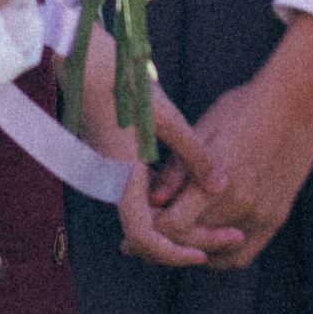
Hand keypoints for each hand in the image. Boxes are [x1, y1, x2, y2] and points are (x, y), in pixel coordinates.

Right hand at [82, 32, 238, 265]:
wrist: (81, 58)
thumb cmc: (120, 82)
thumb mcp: (165, 117)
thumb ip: (193, 153)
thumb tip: (221, 185)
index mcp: (122, 178)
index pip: (144, 237)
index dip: (173, 253)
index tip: (203, 256)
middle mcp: (114, 183)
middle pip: (150, 231)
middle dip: (188, 239)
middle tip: (231, 235)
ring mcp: (114, 173)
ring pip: (149, 213)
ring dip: (181, 221)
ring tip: (220, 218)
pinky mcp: (117, 161)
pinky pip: (144, 193)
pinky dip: (170, 200)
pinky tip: (197, 191)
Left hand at [149, 13, 312, 267]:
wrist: (298, 100)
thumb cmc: (245, 107)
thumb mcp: (204, 129)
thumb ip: (177, 169)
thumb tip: (152, 201)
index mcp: (215, 181)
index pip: (170, 226)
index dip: (148, 228)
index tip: (136, 226)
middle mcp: (238, 204)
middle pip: (189, 242)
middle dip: (163, 241)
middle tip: (148, 237)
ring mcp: (260, 213)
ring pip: (214, 252)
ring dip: (191, 247)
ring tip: (175, 236)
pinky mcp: (276, 216)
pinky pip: (243, 254)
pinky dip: (221, 254)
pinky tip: (207, 242)